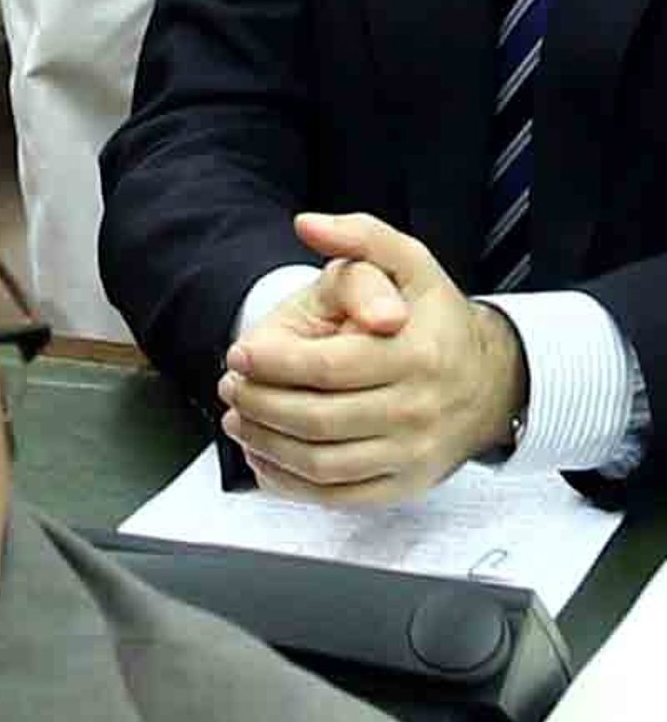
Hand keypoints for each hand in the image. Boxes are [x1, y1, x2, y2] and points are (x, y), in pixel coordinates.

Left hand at [219, 211, 527, 502]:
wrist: (490, 383)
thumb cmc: (435, 321)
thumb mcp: (410, 264)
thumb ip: (360, 238)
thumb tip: (308, 224)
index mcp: (418, 354)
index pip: (327, 367)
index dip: (272, 363)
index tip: (239, 353)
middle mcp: (417, 409)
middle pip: (315, 419)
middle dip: (259, 404)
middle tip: (231, 387)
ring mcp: (410, 454)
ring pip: (318, 464)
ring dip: (264, 444)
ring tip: (239, 419)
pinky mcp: (401, 487)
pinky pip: (332, 496)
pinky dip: (287, 482)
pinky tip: (264, 455)